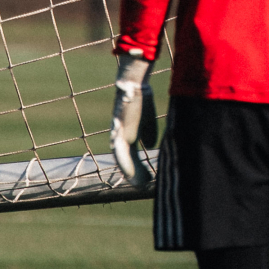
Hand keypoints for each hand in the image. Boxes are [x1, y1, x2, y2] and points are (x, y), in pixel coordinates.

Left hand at [111, 49, 156, 187]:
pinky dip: (125, 164)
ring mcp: (118, 134)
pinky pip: (120, 151)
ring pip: (121, 158)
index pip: (132, 153)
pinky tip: (130, 174)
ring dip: (129, 172)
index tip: (146, 177)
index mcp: (128, 132)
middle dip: (135, 172)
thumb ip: (147, 132)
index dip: (138, 166)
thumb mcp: (147, 117)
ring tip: (138, 185)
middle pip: (126, 158)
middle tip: (144, 185)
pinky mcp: (119, 131)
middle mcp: (121, 135)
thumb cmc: (141, 96)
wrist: (132, 84)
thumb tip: (149, 146)